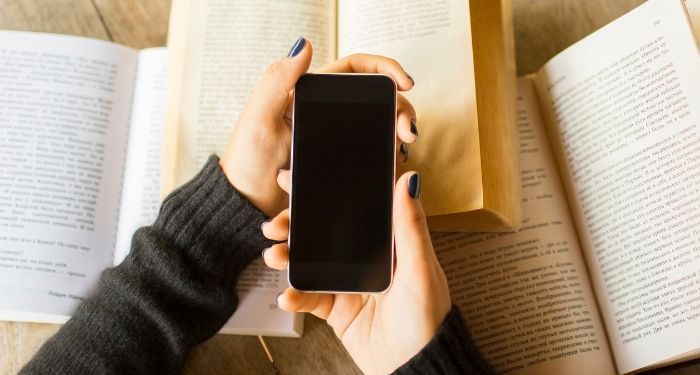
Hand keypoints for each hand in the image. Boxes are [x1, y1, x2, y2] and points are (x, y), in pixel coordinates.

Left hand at [220, 37, 418, 216]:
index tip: (405, 83)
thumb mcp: (258, 120)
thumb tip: (306, 44)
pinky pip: (372, 157)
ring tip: (402, 149)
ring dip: (397, 133)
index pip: (355, 70)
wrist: (246, 209)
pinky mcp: (341, 167)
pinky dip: (388, 157)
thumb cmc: (245, 164)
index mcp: (310, 96)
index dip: (384, 70)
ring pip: (379, 127)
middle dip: (399, 108)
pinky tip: (394, 165)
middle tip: (407, 130)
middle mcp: (326, 114)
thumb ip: (277, 81)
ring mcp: (336, 142)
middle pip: (376, 98)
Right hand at [262, 171, 451, 373]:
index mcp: (385, 242)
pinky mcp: (335, 308)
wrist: (412, 367)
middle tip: (276, 222)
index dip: (324, 192)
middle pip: (321, 231)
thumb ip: (411, 225)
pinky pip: (307, 296)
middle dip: (294, 223)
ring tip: (275, 256)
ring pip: (308, 260)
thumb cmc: (427, 317)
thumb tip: (409, 179)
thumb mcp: (420, 267)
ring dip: (286, 255)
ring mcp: (345, 282)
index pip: (352, 208)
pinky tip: (287, 295)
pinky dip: (293, 295)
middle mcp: (362, 257)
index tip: (297, 179)